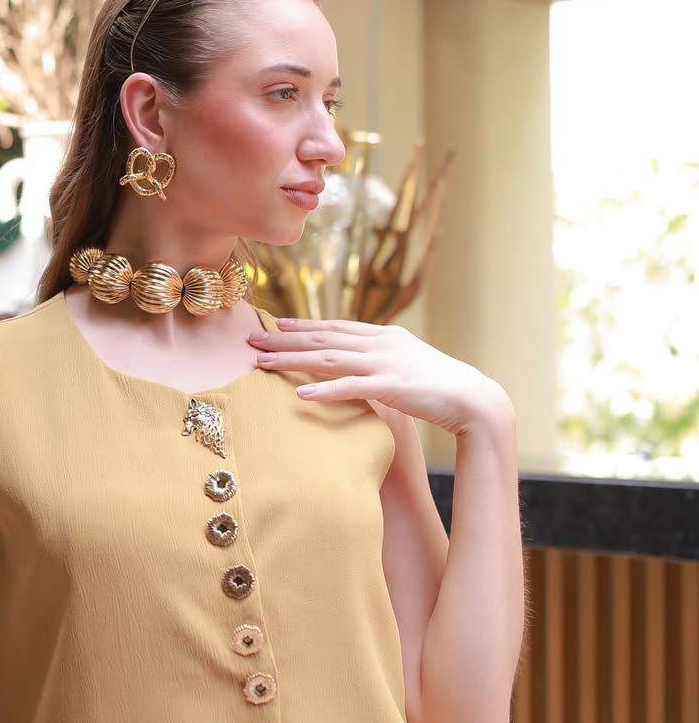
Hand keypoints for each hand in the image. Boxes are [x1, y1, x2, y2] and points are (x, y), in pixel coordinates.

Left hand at [249, 318, 512, 436]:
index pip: (334, 326)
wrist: (473, 398)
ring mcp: (385, 363)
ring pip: (328, 357)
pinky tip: (299, 394)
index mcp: (383, 336)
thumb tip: (356, 366)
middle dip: (284, 339)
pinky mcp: (391, 386)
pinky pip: (350, 387)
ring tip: (262, 362)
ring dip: (291, 359)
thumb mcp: (405, 366)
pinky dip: (323, 390)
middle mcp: (380, 343)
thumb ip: (379, 362)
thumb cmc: (439, 387)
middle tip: (251, 339)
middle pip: (322, 337)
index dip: (303, 325)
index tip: (274, 324)